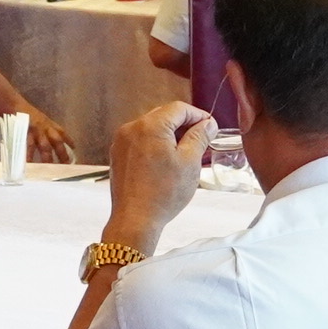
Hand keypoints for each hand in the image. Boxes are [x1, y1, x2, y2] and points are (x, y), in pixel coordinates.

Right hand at [10, 87, 72, 163]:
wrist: (13, 104)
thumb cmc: (26, 113)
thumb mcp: (40, 119)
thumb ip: (46, 129)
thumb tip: (54, 142)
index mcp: (49, 124)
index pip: (62, 132)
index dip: (69, 140)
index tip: (74, 148)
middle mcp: (45, 128)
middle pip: (57, 141)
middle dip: (62, 153)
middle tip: (66, 164)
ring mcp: (36, 131)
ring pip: (44, 146)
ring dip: (47, 158)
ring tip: (49, 168)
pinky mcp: (26, 134)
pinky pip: (28, 147)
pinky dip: (28, 156)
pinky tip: (29, 164)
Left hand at [105, 102, 210, 248]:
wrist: (135, 219)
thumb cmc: (163, 194)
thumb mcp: (189, 162)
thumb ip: (199, 137)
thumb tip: (207, 124)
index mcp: (150, 126)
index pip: (178, 108)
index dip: (197, 115)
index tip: (209, 126)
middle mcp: (131, 128)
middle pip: (163, 115)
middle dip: (183, 124)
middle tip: (201, 139)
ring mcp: (121, 141)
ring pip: (151, 128)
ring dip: (169, 135)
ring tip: (185, 152)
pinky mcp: (118, 155)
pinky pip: (140, 140)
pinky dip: (155, 144)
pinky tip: (166, 160)